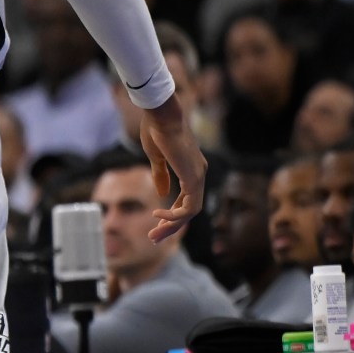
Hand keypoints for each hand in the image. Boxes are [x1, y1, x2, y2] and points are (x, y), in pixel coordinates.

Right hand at [134, 96, 206, 243]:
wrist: (162, 114)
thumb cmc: (156, 130)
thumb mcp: (156, 157)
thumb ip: (160, 176)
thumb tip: (162, 194)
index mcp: (191, 167)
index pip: (187, 198)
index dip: (172, 213)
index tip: (155, 222)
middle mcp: (199, 173)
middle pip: (190, 209)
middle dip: (172, 225)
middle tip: (154, 238)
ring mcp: (199, 176)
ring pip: (191, 212)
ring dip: (172, 225)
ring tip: (154, 233)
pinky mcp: (193, 177)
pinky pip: (189, 207)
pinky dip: (174, 215)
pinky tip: (158, 215)